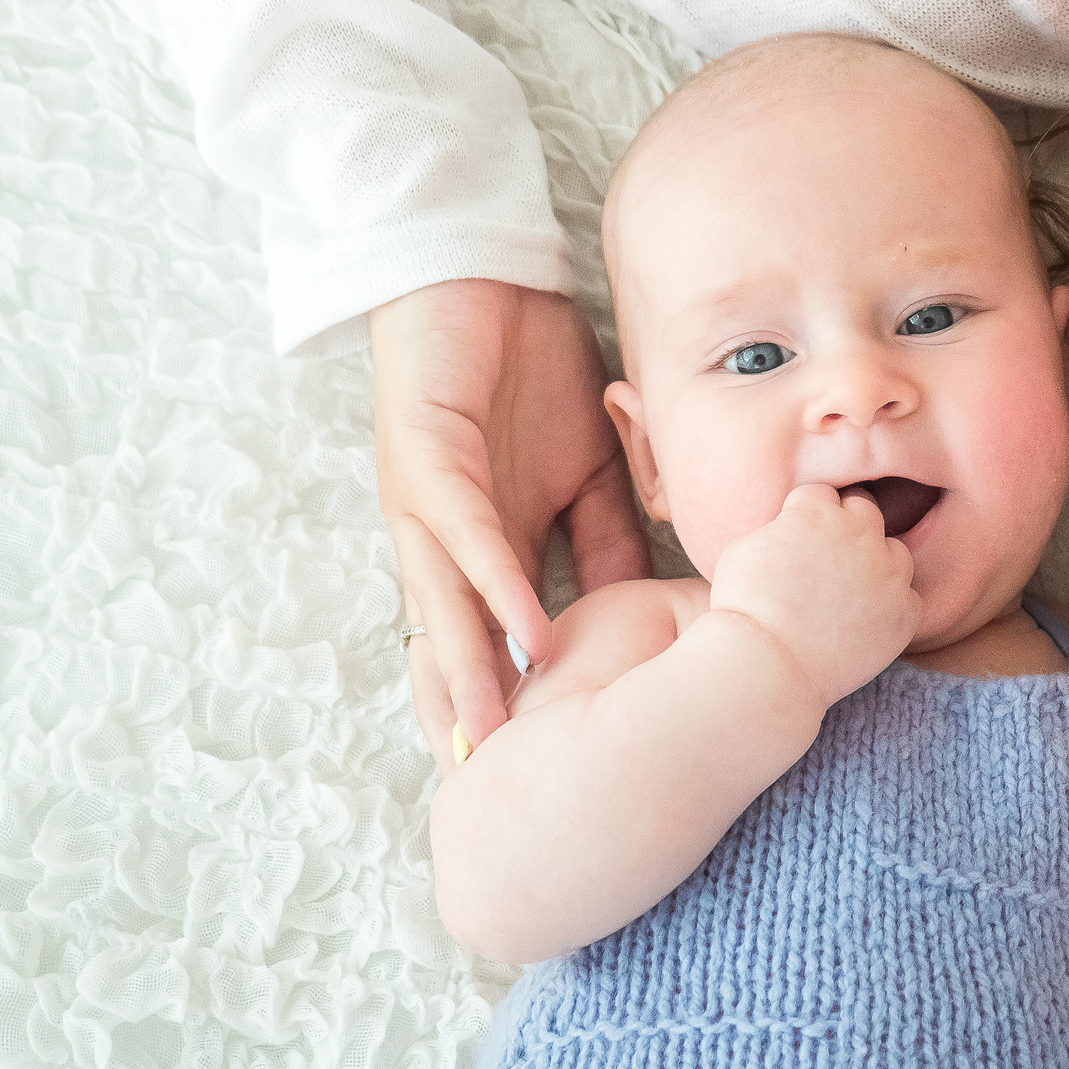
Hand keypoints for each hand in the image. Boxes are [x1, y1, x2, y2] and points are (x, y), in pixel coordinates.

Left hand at [372, 278, 651, 768]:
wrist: (472, 273)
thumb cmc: (524, 365)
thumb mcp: (587, 465)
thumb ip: (606, 536)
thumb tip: (642, 607)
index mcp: (483, 540)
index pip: (492, 638)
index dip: (506, 701)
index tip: (530, 777)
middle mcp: (443, 535)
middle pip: (452, 639)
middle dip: (467, 714)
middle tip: (487, 794)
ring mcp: (428, 502)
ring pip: (447, 603)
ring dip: (469, 671)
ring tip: (491, 737)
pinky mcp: (427, 457)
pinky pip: (468, 531)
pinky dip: (495, 581)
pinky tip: (523, 627)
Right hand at [707, 483, 920, 708]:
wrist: (768, 666)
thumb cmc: (743, 609)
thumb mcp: (743, 549)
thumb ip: (779, 527)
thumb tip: (791, 528)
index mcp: (817, 512)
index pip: (820, 494)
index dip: (805, 515)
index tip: (796, 538)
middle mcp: (859, 534)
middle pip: (864, 510)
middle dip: (846, 527)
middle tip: (826, 558)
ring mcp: (886, 573)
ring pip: (894, 551)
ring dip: (877, 563)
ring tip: (850, 591)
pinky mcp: (903, 612)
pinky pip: (908, 598)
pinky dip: (891, 607)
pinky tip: (865, 622)